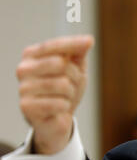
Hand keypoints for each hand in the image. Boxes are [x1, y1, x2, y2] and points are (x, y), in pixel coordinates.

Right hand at [16, 35, 93, 154]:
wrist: (58, 120)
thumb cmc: (66, 91)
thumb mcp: (76, 69)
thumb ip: (79, 53)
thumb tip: (88, 40)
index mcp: (31, 56)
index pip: (53, 45)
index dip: (72, 43)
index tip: (90, 41)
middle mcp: (23, 69)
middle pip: (60, 64)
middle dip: (75, 76)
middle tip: (72, 86)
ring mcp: (23, 88)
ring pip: (62, 85)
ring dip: (71, 93)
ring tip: (65, 98)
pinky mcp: (27, 107)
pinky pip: (59, 103)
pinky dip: (66, 107)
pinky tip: (59, 109)